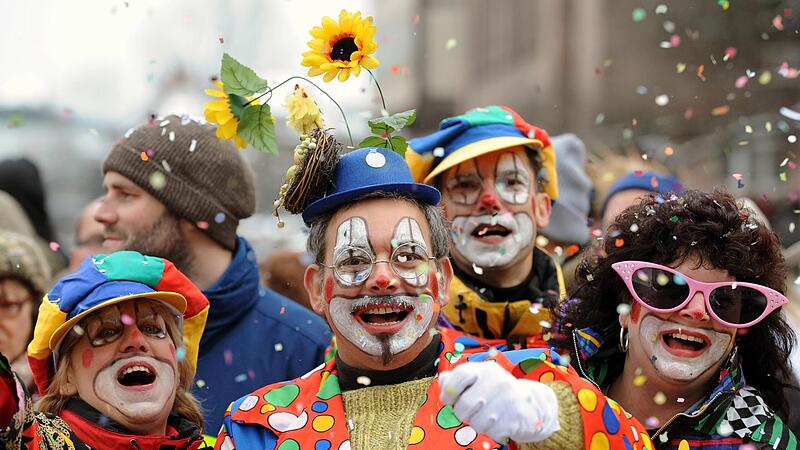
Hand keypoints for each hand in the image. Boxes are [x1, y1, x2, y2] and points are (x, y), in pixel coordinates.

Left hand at [439, 362, 559, 442]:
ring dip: (478, 423)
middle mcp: (497, 381)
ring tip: (488, 416)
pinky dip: (491, 431)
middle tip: (473, 411)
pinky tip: (498, 422)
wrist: (531, 404)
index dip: (449, 391)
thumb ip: (458, 379)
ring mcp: (507, 399)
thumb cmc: (498, 392)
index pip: (459, 375)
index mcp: (485, 370)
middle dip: (463, 413)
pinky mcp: (514, 418)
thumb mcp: (480, 380)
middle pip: (463, 406)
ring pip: (475, 422)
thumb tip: (443, 380)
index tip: (450, 400)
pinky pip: (489, 432)